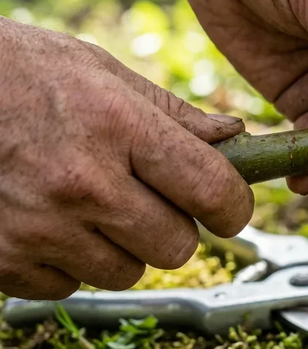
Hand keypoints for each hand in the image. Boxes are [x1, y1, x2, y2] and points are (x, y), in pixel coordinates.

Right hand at [0, 17, 253, 299]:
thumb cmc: (18, 72)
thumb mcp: (99, 72)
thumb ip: (172, 113)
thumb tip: (234, 137)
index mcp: (117, 126)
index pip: (211, 190)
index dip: (233, 207)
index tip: (229, 208)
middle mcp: (82, 182)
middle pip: (176, 246)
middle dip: (174, 227)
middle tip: (150, 200)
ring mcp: (39, 227)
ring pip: (127, 272)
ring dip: (123, 247)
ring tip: (92, 205)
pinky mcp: (2, 260)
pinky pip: (70, 285)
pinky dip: (71, 261)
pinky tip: (51, 221)